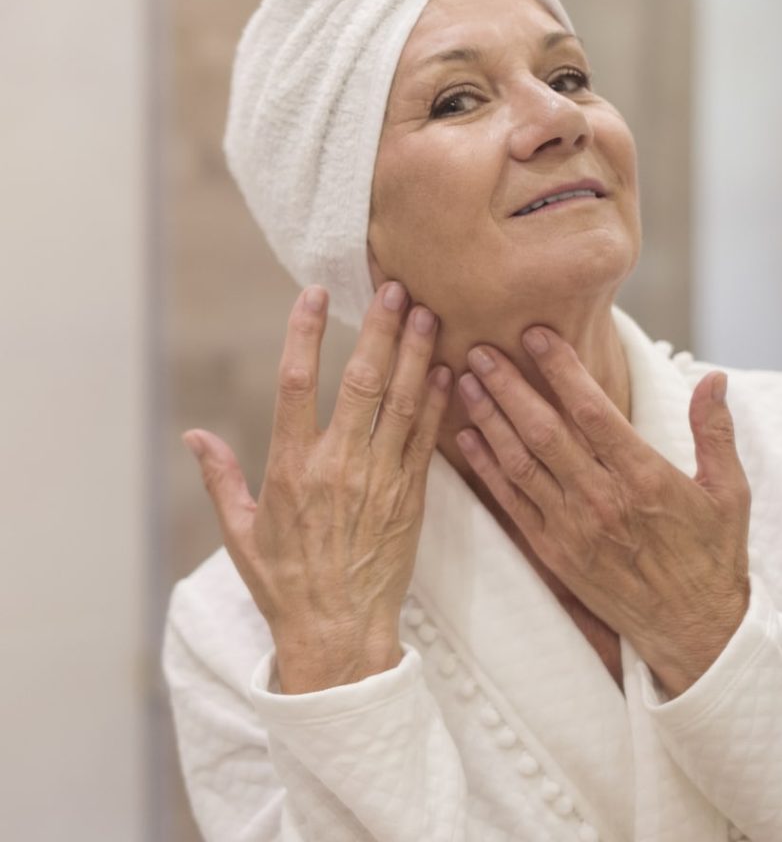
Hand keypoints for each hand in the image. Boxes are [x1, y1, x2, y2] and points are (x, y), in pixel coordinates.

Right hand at [182, 282, 451, 692]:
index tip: (314, 294)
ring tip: (428, 314)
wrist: (339, 633)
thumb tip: (194, 435)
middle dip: (381, 330)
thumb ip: (220, 478)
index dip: (304, 333)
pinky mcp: (412, 496)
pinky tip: (447, 369)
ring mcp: (382, 479)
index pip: (296, 384)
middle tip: (397, 288)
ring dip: (417, 354)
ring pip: (404, 403)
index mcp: (292, 468)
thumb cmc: (285, 583)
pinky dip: (438, 400)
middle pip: (363, 382)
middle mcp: (340, 465)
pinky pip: (427, 438)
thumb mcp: (240, 533)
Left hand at [455, 328, 749, 696]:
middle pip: (544, 432)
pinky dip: (487, 468)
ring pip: (521, 464)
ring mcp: (573, 529)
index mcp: (645, 479)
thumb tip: (714, 377)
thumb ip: (716, 432)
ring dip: (490, 419)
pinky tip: (467, 438)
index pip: (593, 412)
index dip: (561, 370)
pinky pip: (512, 503)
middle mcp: (602, 501)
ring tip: (465, 381)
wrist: (694, 632)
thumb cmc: (713, 557)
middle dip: (509, 387)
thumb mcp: (730, 493)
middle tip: (481, 349)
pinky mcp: (555, 552)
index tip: (536, 334)